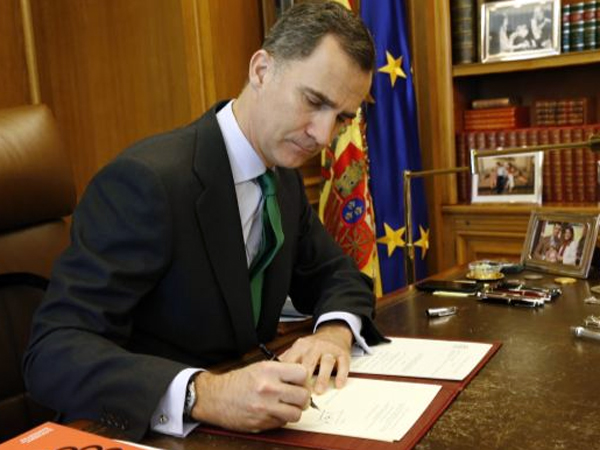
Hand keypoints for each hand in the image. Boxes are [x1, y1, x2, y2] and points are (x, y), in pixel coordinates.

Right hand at [191, 361, 309, 431]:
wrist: (215, 398)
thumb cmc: (237, 382)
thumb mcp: (259, 367)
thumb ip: (281, 372)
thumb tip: (303, 377)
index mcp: (268, 370)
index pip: (302, 373)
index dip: (303, 379)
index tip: (300, 382)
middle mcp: (268, 388)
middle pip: (303, 396)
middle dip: (302, 397)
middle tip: (296, 396)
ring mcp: (265, 407)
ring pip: (296, 413)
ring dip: (294, 410)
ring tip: (286, 406)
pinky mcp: (262, 422)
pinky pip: (283, 423)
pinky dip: (282, 419)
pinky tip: (273, 411)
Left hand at [279, 322, 352, 394]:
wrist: (334, 332)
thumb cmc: (314, 346)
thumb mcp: (299, 349)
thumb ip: (287, 360)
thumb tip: (272, 373)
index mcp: (301, 347)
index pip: (293, 361)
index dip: (289, 376)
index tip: (286, 390)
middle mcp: (315, 347)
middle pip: (309, 361)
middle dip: (305, 378)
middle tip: (302, 395)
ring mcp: (330, 350)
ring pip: (326, 362)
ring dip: (322, 377)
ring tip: (319, 391)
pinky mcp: (343, 354)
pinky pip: (343, 364)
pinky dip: (341, 375)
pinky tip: (338, 384)